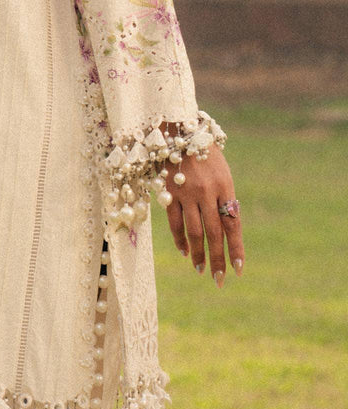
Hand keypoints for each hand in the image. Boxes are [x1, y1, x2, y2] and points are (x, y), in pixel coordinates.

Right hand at [163, 145, 244, 285]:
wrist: (180, 128)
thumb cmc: (205, 152)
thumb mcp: (222, 173)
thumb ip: (224, 199)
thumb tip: (226, 230)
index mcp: (225, 186)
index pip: (233, 225)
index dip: (236, 249)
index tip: (239, 270)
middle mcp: (207, 192)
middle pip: (214, 233)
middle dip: (218, 259)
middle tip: (220, 280)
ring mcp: (187, 192)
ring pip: (194, 231)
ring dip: (198, 254)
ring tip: (201, 270)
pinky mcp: (169, 191)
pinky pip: (174, 221)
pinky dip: (179, 238)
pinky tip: (185, 251)